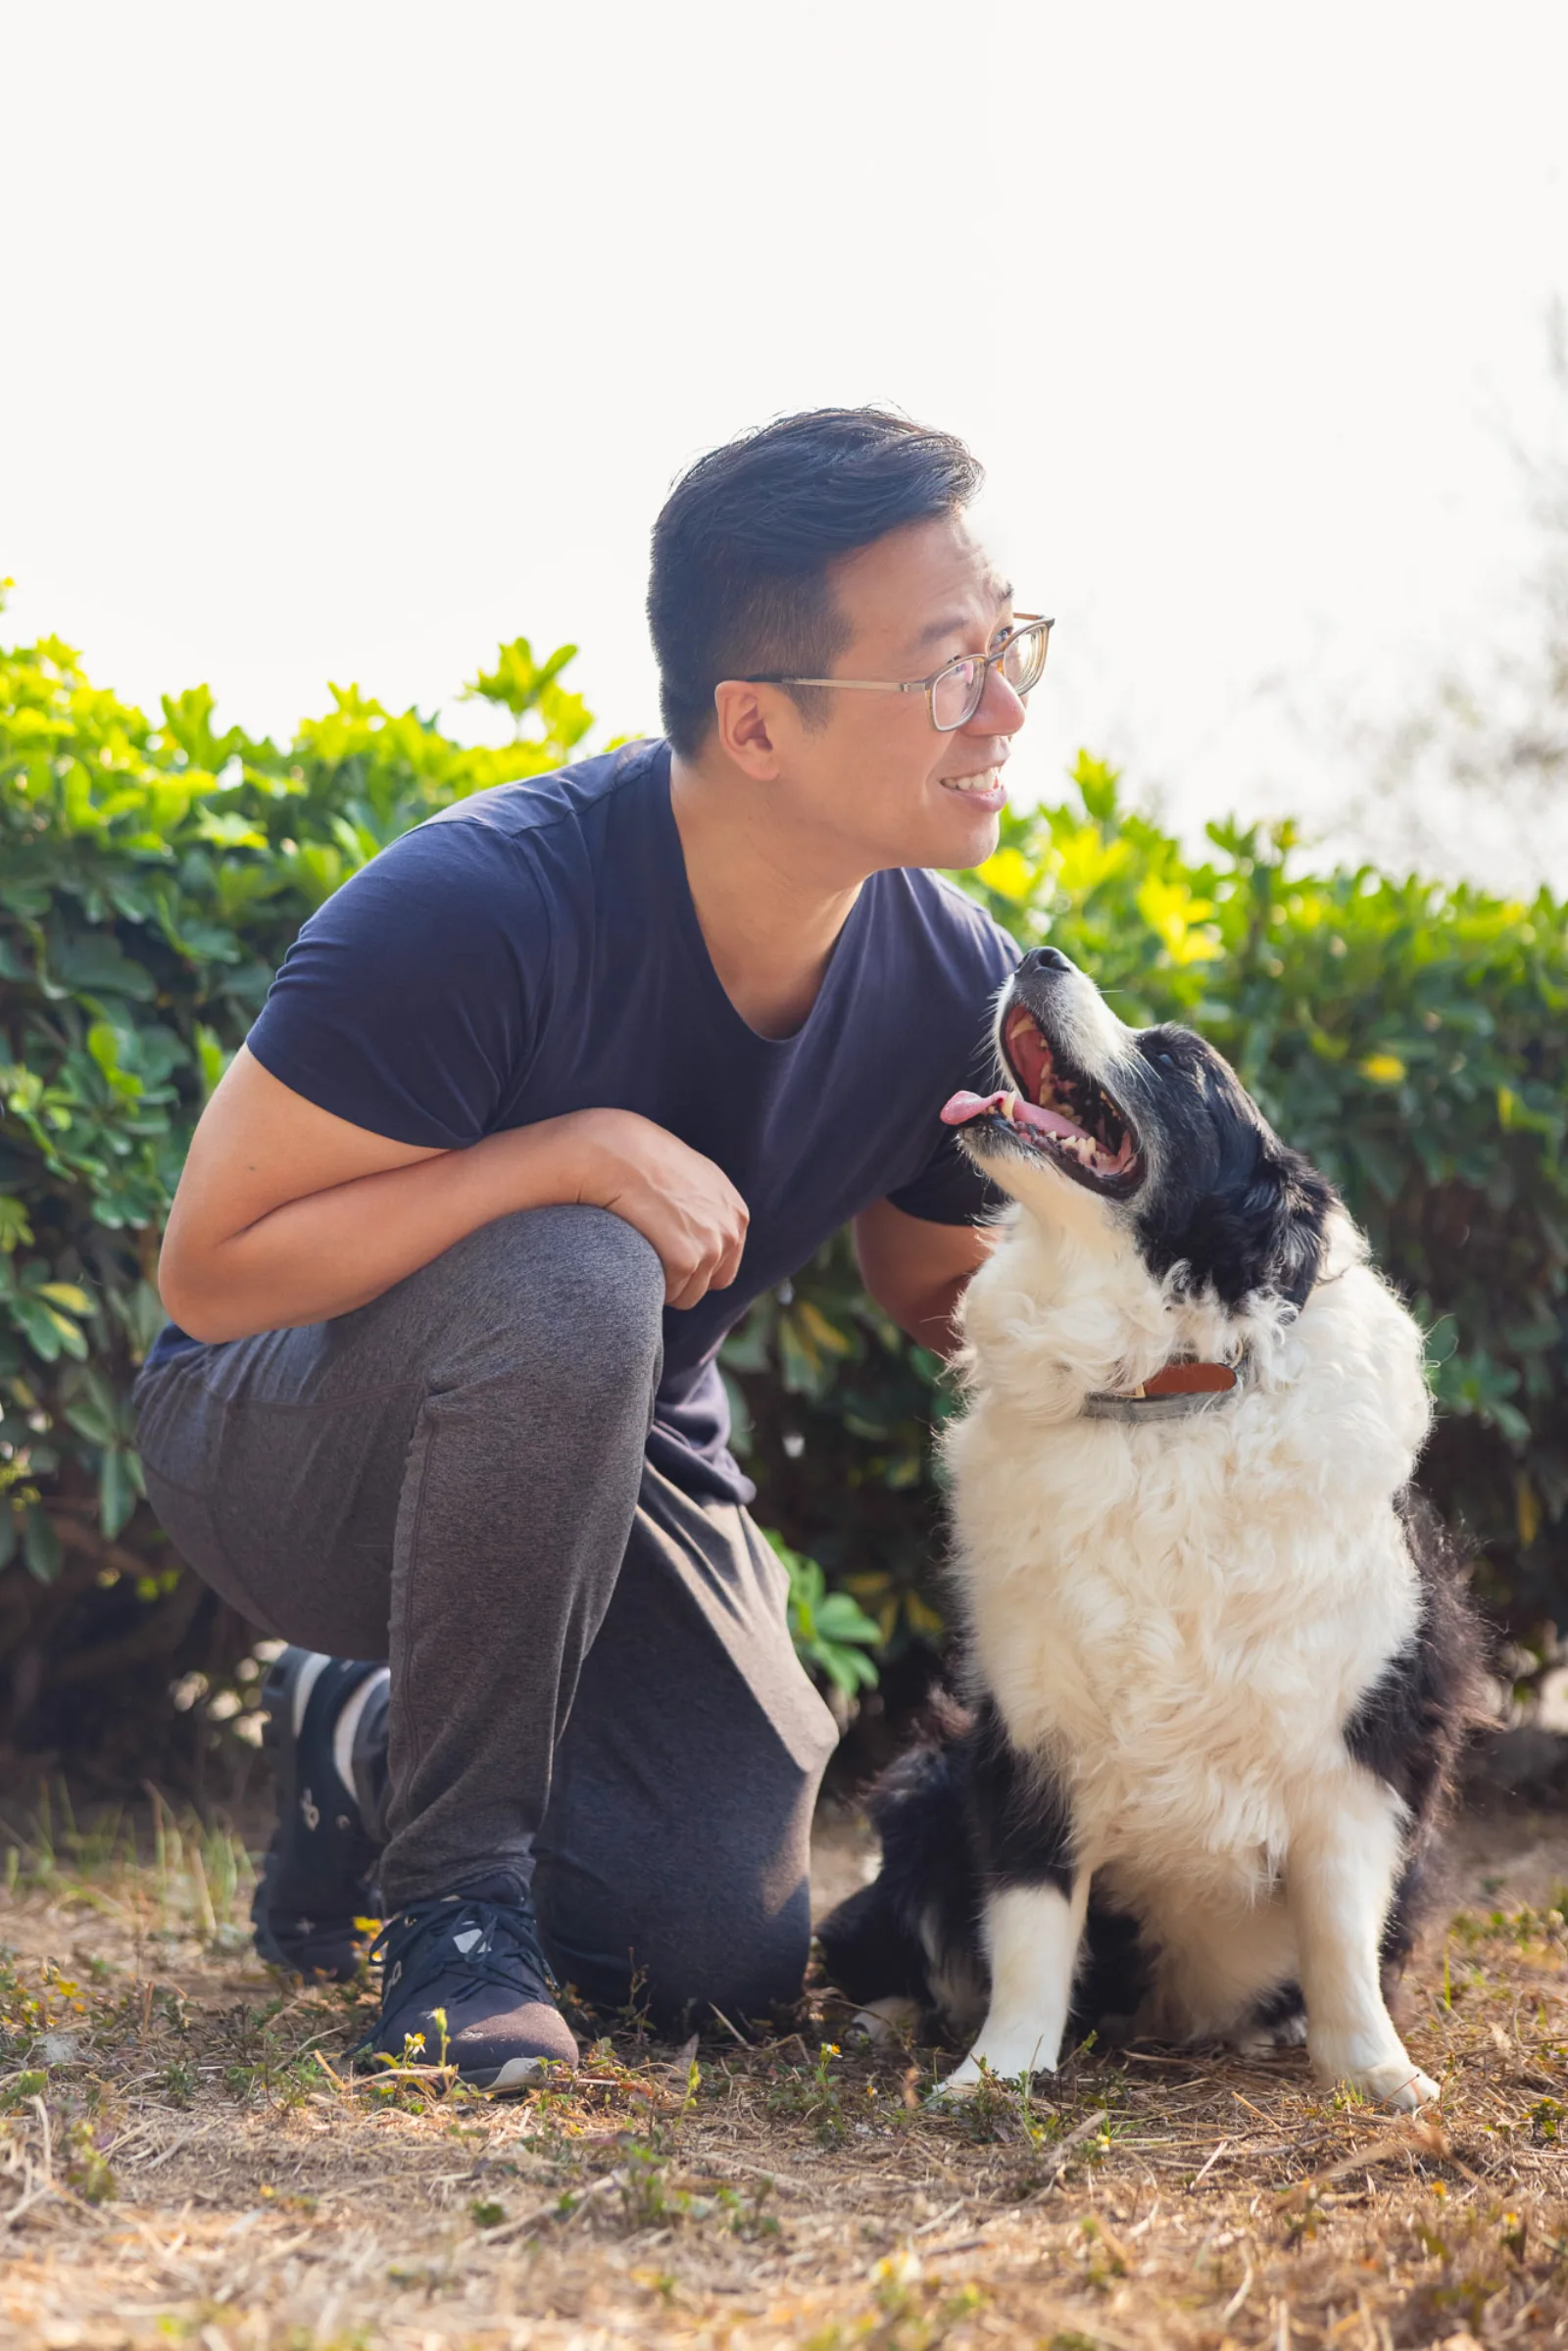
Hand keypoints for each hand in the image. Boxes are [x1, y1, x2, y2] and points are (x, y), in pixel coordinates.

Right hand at [548, 1109, 748, 1308]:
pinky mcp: (686, 1259)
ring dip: (664, 1285)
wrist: (617, 1153)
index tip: (665, 1257)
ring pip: (688, 1294)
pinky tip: (634, 1261)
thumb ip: (705, 1204)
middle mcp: (730, 1231)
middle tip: (649, 1257)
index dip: (693, 1269)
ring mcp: (711, 1246)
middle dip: (680, 1279)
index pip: (723, 1267)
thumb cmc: (642, 1160)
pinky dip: (652, 1286)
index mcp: (736, 1213)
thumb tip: (697, 1226)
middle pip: (708, 1284)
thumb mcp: (691, 1175)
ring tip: (640, 1257)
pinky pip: (670, 1293)